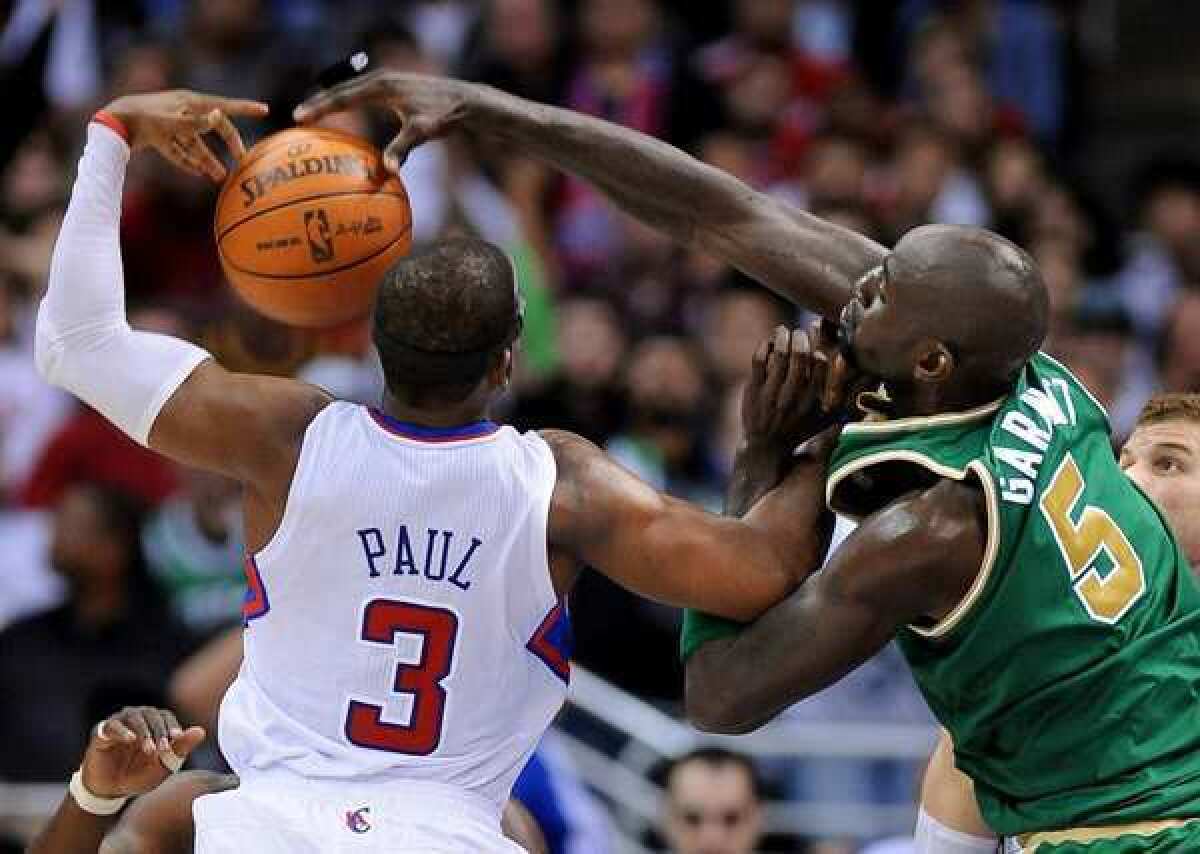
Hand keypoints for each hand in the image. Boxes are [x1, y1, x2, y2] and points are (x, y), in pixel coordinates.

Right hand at [79, 707, 205, 797]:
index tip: (177, 738)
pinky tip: (130, 739)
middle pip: (152, 715)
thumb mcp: (163, 766)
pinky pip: (112, 725)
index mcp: (154, 723)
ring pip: (134, 717)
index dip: (172, 726)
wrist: (110, 790)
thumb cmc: (140, 775)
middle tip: (162, 749)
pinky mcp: (101, 731)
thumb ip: (181, 748)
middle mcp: (138, 718)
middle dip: (159, 731)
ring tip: (150, 750)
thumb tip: (202, 731)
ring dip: (144, 731)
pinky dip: (122, 730)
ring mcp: (119, 723)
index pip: (166, 717)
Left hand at [105, 90, 268, 181]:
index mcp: (191, 103)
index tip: (264, 110)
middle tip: (241, 160)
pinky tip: (199, 175)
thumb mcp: (171, 122)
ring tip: (220, 178)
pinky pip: (182, 151)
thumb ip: (196, 124)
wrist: (113, 122)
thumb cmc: (143, 119)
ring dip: (209, 160)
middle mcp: (185, 112)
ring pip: (197, 144)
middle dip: (229, 144)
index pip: (224, 106)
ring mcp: (174, 125)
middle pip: (215, 127)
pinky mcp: (163, 136)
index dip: (245, 108)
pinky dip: (190, 162)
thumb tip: (218, 117)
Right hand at [294, 71, 472, 173]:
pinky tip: (343, 118)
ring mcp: (386, 82)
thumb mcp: (422, 132)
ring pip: (351, 91)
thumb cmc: (443, 116)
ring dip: (332, 102)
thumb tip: (386, 173)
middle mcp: (380, 80)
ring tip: (313, 116)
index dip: (320, 107)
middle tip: (298, 117)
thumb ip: (402, 149)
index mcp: (381, 87)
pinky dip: (349, 104)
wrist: (464, 99)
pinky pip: (363, 95)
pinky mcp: (392, 88)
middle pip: (341, 91)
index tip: (300, 116)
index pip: (342, 97)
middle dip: (320, 104)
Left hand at [741, 322, 852, 450]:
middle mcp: (793, 398)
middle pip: (799, 355)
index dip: (818, 349)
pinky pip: (759, 360)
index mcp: (813, 402)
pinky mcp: (753, 390)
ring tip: (784, 331)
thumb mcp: (826, 420)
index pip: (820, 365)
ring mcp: (771, 394)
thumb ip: (847, 401)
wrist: (766, 447)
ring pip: (779, 354)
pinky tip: (770, 343)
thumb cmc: (799, 429)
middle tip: (800, 333)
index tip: (816, 345)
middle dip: (800, 336)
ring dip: (782, 336)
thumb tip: (872, 378)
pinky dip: (765, 345)